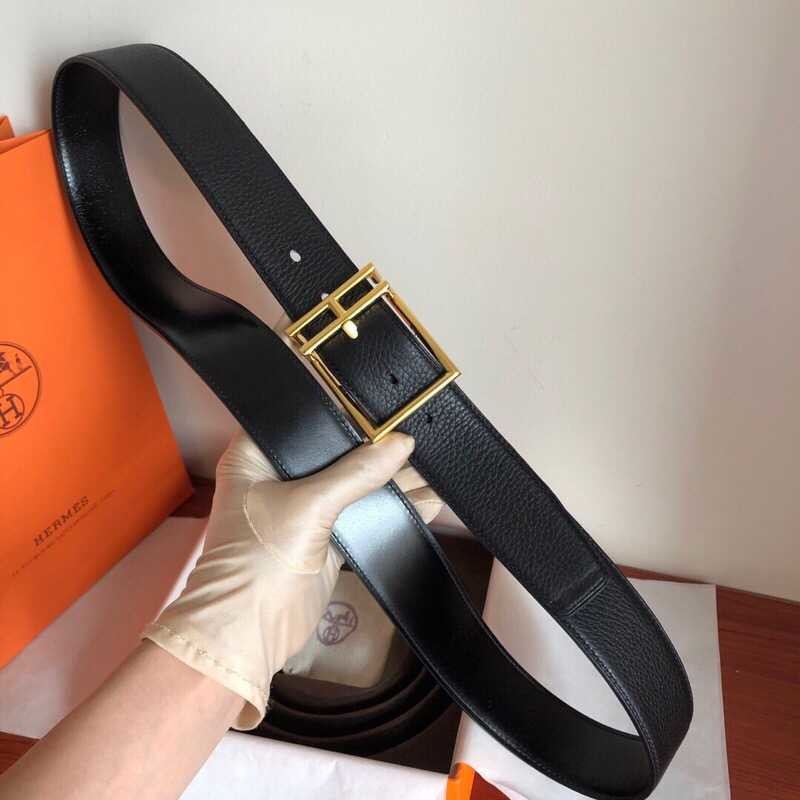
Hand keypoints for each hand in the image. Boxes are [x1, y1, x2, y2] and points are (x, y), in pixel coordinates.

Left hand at [144, 427, 441, 728]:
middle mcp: (278, 475)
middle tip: (416, 427)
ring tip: (433, 464)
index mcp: (255, 456)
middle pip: (333, 451)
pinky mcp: (323, 537)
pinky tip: (426, 499)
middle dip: (373, 445)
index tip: (383, 399)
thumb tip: (404, 443)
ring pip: (350, 483)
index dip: (340, 409)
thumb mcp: (309, 505)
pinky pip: (360, 513)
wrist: (249, 633)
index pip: (302, 419)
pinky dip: (388, 507)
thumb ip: (357, 473)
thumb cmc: (261, 557)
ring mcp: (302, 508)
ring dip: (387, 478)